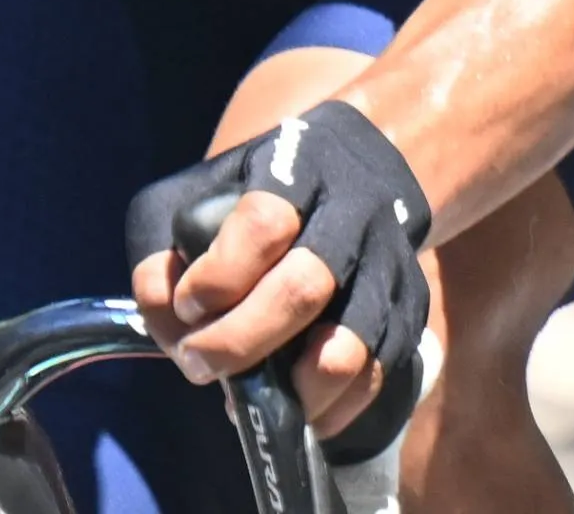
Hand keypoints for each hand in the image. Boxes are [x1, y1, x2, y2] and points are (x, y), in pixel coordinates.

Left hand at [125, 102, 434, 462]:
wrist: (352, 167)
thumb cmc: (255, 190)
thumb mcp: (193, 193)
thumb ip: (163, 254)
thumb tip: (172, 325)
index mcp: (298, 165)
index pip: (265, 222)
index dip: (219, 276)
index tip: (188, 302)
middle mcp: (355, 209)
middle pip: (306, 288)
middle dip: (240, 341)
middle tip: (198, 363)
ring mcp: (391, 261)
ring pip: (350, 345)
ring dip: (290, 389)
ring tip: (250, 398)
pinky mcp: (410, 306)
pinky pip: (377, 375)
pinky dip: (332, 408)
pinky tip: (293, 409)